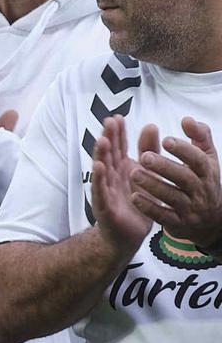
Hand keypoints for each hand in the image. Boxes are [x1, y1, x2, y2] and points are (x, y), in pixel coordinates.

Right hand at [89, 116, 153, 256]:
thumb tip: (151, 125)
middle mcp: (110, 177)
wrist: (128, 233)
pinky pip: (100, 190)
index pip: (118, 146)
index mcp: (120, 168)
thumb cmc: (134, 202)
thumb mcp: (145, 173)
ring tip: (103, 141)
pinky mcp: (103, 205)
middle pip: (108, 155)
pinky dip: (98, 179)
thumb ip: (148, 150)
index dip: (117, 133)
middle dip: (108, 138)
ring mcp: (104, 190)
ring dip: (100, 155)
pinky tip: (98, 167)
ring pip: (101, 170)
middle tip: (109, 123)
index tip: (117, 118)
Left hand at [132, 117, 221, 247]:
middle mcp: (201, 190)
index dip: (183, 150)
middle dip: (164, 167)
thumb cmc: (203, 182)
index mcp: (208, 172)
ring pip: (171, 196)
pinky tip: (134, 197)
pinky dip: (148, 207)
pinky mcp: (178, 223)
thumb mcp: (207, 159)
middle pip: (184, 178)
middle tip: (144, 156)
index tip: (165, 140)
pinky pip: (163, 215)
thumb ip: (199, 137)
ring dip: (152, 185)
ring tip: (133, 173)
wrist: (210, 221)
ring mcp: (190, 208)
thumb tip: (187, 119)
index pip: (198, 160)